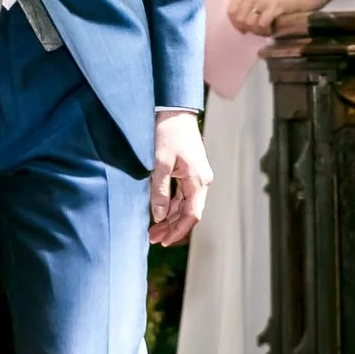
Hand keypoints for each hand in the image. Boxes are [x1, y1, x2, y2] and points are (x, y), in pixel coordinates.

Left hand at [149, 111, 210, 246]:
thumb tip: (159, 216)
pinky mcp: (190, 173)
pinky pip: (182, 196)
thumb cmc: (167, 133)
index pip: (192, 215)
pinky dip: (170, 206)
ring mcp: (196, 177)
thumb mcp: (159, 163)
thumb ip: (159, 191)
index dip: (178, 231)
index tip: (164, 242)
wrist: (174, 111)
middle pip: (188, 213)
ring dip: (169, 219)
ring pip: (185, 206)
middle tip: (152, 239)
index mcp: (198, 180)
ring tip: (152, 231)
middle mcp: (201, 181)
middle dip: (171, 228)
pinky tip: (158, 214)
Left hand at [227, 0, 324, 35]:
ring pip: (249, 22)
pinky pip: (262, 24)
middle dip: (248, 28)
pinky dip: (266, 30)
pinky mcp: (274, 5)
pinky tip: (271, 29)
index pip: (231, 10)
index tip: (244, 29)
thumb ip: (247, 8)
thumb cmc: (280, 0)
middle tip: (258, 30)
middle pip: (239, 18)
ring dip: (257, 30)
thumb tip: (238, 26)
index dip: (235, 23)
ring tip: (266, 29)